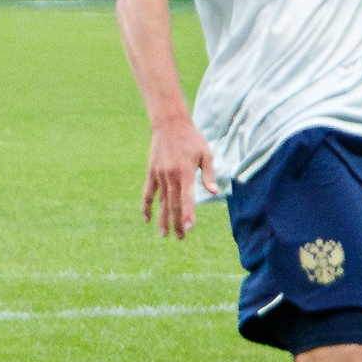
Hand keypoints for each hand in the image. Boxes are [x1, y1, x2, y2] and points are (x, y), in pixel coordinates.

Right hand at [142, 118, 217, 236]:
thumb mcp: (206, 153)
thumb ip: (208, 174)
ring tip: (164, 234)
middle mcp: (171, 176)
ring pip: (161, 202)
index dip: (188, 213)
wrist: (169, 124)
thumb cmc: (192, 138)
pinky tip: (147, 218)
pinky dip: (146, 206)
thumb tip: (214, 192)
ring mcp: (159, 175)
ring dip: (163, 218)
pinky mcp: (151, 172)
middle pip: (174, 204)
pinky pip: (147, 193)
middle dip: (177, 222)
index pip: (187, 198)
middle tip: (181, 238)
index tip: (189, 228)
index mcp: (185, 172)